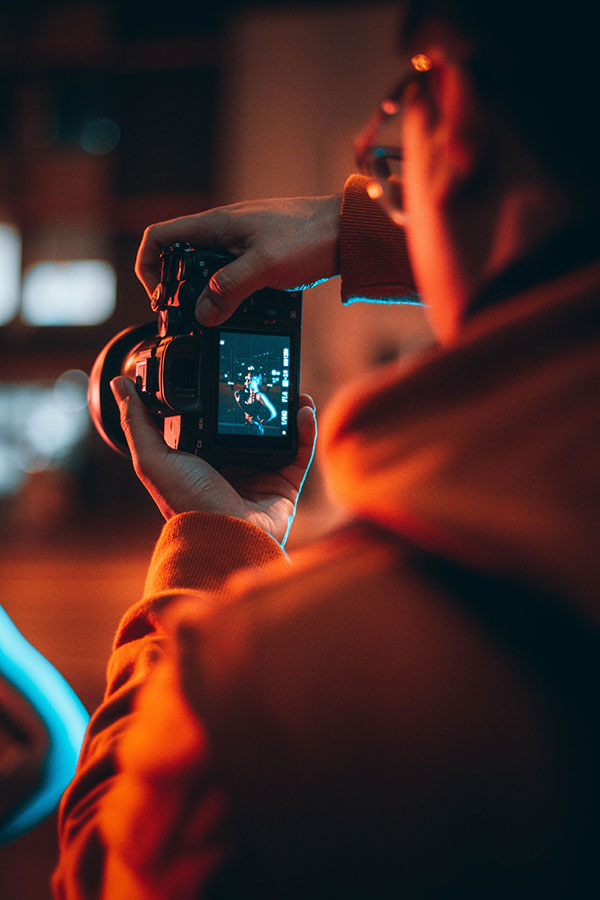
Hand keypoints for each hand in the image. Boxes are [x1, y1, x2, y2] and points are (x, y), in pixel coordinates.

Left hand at [110, 376, 316, 545]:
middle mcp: (232, 464)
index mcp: (201, 457)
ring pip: (279, 433)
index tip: (228, 369)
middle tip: (267, 376)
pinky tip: (303, 408)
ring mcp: (260, 473)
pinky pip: (300, 450)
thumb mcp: (153, 458)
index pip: (212, 418)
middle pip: (250, 423)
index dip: (222, 395)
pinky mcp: (285, 483)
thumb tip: (119, 384)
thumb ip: (137, 421)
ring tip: (292, 387)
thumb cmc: (186, 504)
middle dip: (261, 399)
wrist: (225, 538)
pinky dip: (305, 429)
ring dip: (287, 409)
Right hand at [134, 194, 341, 325]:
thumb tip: (203, 314)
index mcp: (216, 225)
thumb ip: (230, 289)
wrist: (349, 230)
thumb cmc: (310, 238)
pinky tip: (245, 310)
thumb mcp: (265, 267)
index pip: (159, 238)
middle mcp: (224, 230)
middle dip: (178, 288)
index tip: (159, 297)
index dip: (147, 267)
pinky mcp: (259, 254)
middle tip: (188, 317)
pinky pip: (233, 275)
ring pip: (208, 270)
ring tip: (217, 319)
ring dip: (208, 295)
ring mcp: (242, 241)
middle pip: (181, 258)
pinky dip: (232, 294)